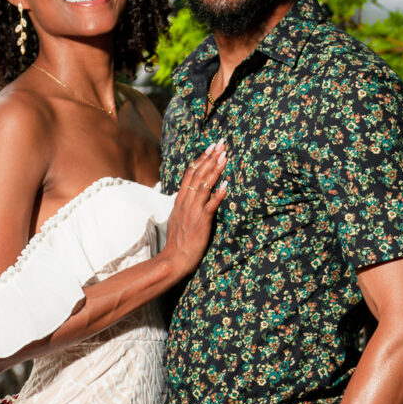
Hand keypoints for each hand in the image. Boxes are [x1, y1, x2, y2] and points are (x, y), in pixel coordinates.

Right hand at [161, 140, 227, 274]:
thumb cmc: (179, 241)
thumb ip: (184, 204)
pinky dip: (219, 194)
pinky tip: (227, 184)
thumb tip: (189, 194)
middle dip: (210, 157)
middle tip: (221, 144)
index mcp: (180, 200)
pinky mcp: (201, 221)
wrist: (175, 259)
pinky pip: (211, 205)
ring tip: (225, 156)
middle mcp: (186, 202)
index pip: (190, 174)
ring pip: (204, 185)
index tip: (210, 147)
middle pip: (198, 174)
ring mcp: (193, 211)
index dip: (201, 159)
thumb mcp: (178, 217)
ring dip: (215, 170)